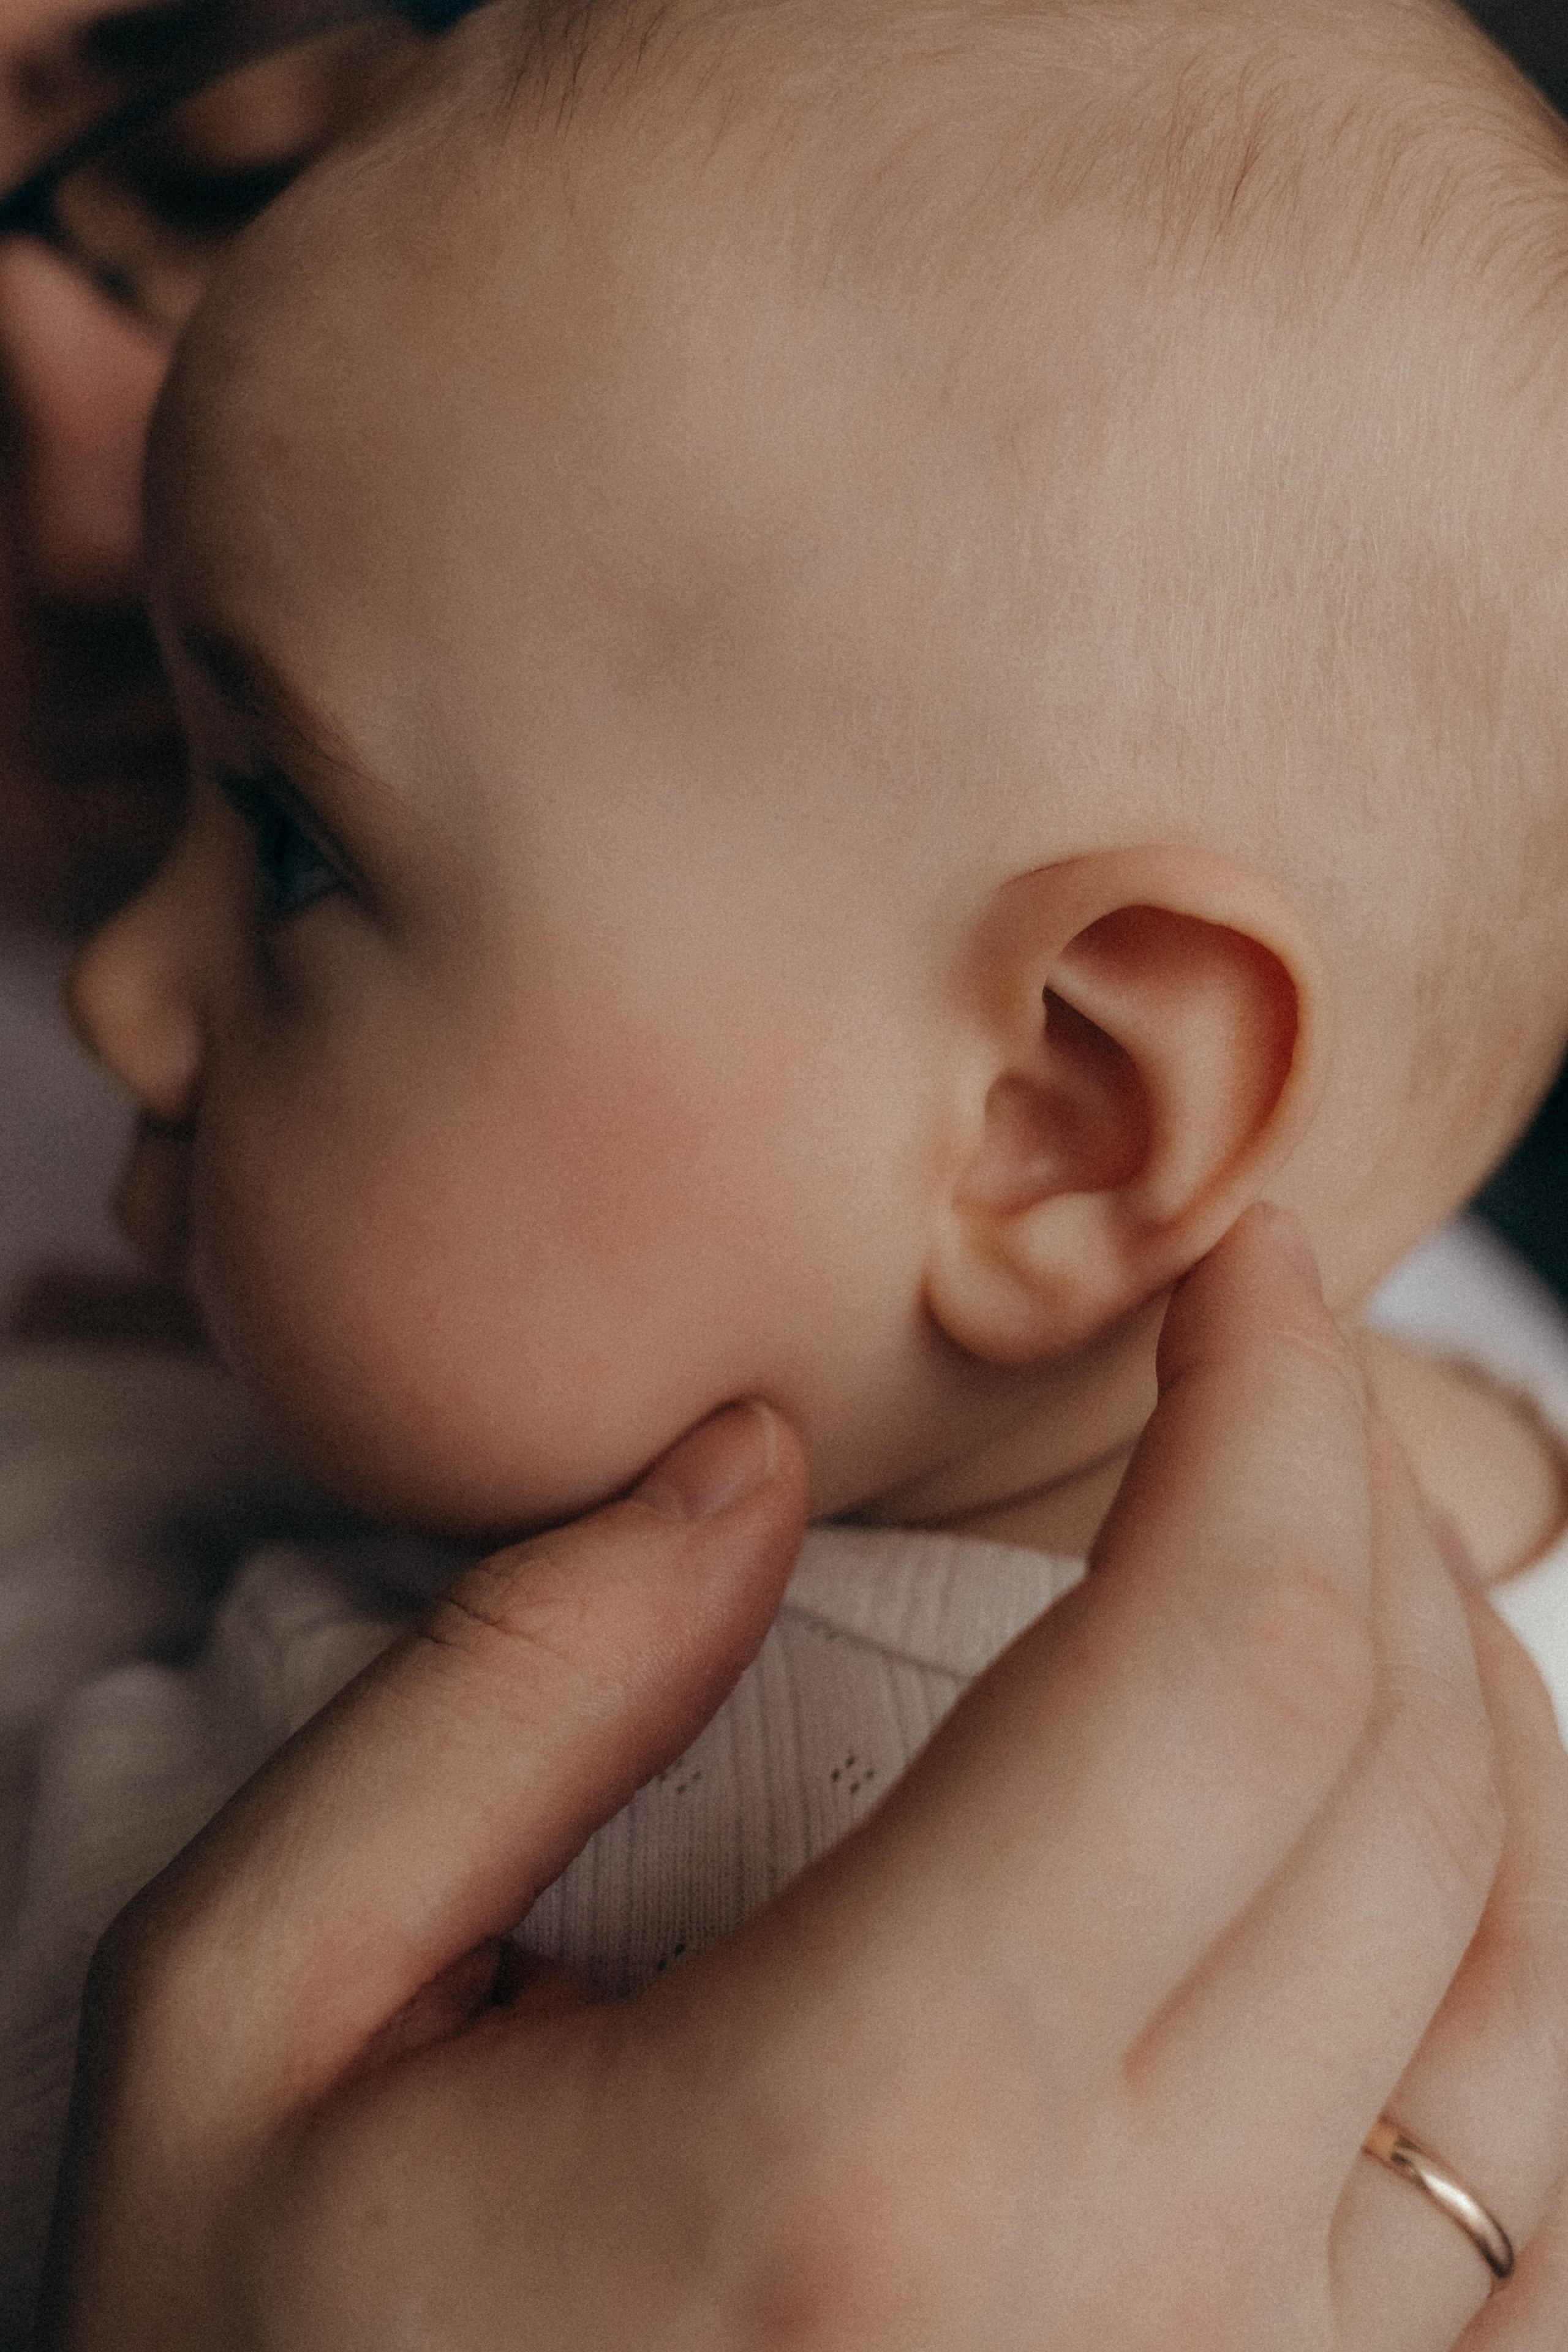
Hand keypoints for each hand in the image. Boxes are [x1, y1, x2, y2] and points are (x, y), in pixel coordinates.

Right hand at [38, 1208, 1567, 2349]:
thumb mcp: (247, 2010)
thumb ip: (502, 1695)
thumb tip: (747, 1462)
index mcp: (864, 2138)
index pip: (1224, 1659)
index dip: (1275, 1401)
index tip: (1243, 1267)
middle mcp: (1136, 2305)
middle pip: (1409, 1784)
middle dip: (1369, 1503)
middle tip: (1274, 1373)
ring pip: (1537, 1986)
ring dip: (1480, 1710)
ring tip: (1363, 1564)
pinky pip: (1551, 2237)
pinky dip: (1538, 1983)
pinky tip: (1437, 1869)